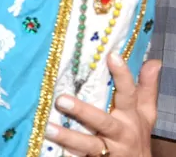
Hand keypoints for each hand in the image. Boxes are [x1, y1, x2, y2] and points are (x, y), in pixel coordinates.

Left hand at [44, 54, 160, 156]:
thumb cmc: (136, 133)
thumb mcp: (145, 112)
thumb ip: (146, 88)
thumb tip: (154, 61)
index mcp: (131, 116)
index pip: (128, 93)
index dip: (122, 75)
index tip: (110, 56)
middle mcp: (121, 132)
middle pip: (102, 121)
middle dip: (82, 111)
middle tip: (61, 100)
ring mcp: (109, 149)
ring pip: (89, 143)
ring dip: (68, 137)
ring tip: (48, 128)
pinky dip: (70, 155)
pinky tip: (55, 149)